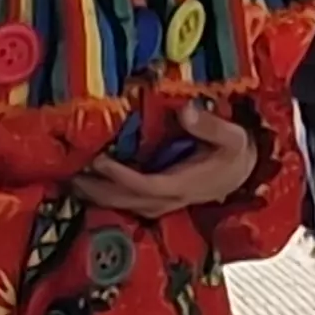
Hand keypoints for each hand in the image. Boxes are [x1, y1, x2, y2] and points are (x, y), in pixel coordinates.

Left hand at [72, 102, 257, 217]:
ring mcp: (163, 203)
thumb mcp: (232, 137)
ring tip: (69, 181)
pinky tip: (87, 187)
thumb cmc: (236, 152)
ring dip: (95, 195)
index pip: (145, 184)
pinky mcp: (159, 201)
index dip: (119, 176)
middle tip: (68, 173)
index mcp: (184, 184)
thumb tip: (186, 110)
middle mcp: (169, 199)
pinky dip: (105, 196)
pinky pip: (127, 202)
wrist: (245, 172)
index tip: (97, 160)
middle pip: (125, 199)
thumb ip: (210, 126)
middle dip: (96, 189)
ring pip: (123, 204)